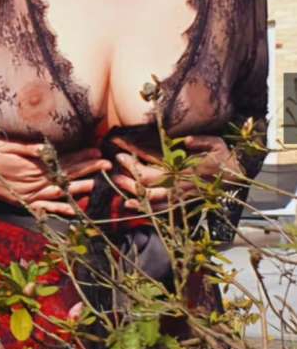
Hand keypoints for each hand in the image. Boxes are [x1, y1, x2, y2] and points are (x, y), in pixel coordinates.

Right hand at [0, 136, 111, 215]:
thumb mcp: (8, 144)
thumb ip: (28, 148)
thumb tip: (46, 149)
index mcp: (31, 167)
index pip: (63, 161)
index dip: (82, 157)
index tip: (98, 152)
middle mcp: (32, 182)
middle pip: (65, 176)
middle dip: (87, 170)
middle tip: (107, 165)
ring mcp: (27, 194)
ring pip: (58, 192)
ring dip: (78, 189)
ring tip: (96, 185)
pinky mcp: (22, 201)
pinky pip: (44, 207)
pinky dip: (59, 208)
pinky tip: (74, 210)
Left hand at [111, 133, 243, 212]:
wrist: (234, 177)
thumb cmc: (223, 157)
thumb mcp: (215, 143)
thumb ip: (201, 141)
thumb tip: (186, 140)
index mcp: (183, 165)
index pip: (154, 160)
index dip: (136, 155)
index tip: (119, 148)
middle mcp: (178, 181)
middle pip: (147, 180)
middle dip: (129, 173)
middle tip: (114, 165)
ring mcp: (179, 194)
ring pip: (150, 196)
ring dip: (132, 191)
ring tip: (117, 184)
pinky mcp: (181, 202)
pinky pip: (159, 208)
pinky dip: (144, 207)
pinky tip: (130, 205)